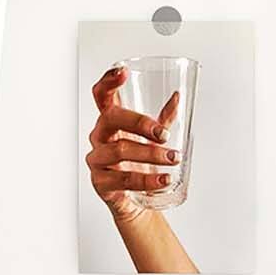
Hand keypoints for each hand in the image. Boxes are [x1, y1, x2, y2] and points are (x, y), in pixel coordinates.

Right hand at [87, 67, 179, 222]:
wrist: (134, 202)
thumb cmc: (139, 166)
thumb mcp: (150, 140)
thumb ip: (162, 119)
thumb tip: (178, 97)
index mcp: (109, 122)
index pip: (101, 95)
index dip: (109, 81)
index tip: (123, 71)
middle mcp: (99, 137)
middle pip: (111, 119)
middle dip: (140, 123)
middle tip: (164, 134)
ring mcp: (97, 159)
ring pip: (120, 150)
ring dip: (151, 154)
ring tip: (173, 159)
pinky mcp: (101, 183)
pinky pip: (124, 180)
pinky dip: (147, 180)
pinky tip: (164, 180)